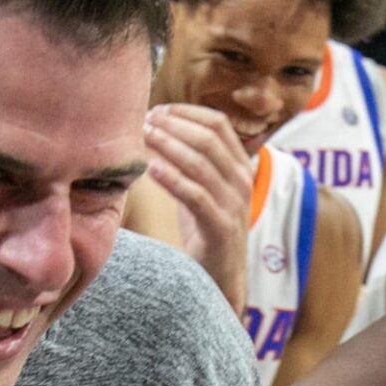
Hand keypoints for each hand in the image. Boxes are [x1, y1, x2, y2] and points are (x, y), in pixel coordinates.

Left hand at [145, 106, 256, 308]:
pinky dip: (172, 179)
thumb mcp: (204, 188)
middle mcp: (240, 181)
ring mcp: (233, 204)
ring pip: (201, 163)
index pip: (219, 123)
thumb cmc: (206, 229)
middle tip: (146, 119)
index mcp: (239, 166)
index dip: (187, 112)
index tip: (159, 109)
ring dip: (169, 145)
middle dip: (174, 125)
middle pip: (208, 138)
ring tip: (144, 135)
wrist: (222, 276)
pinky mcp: (220, 227)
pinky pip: (195, 196)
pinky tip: (151, 169)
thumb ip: (191, 162)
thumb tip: (159, 129)